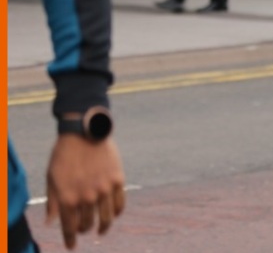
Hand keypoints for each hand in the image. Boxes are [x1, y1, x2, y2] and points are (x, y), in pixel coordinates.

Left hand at [45, 135, 125, 249]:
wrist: (84, 132)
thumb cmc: (63, 155)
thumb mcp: (51, 178)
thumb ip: (52, 203)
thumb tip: (50, 223)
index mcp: (67, 198)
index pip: (69, 227)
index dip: (70, 240)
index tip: (71, 246)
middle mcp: (86, 197)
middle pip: (88, 224)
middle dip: (84, 230)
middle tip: (83, 230)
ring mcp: (104, 189)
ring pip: (106, 218)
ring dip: (103, 227)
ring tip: (101, 230)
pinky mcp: (118, 180)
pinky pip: (120, 204)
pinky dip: (116, 213)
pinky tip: (113, 214)